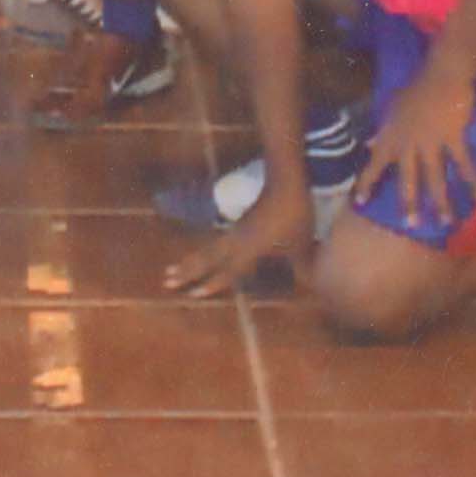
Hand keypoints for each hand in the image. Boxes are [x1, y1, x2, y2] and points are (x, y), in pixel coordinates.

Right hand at [162, 176, 313, 298]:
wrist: (286, 181)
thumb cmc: (295, 215)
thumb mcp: (301, 244)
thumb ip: (301, 265)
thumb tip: (308, 284)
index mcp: (251, 249)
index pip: (228, 271)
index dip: (212, 284)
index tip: (192, 294)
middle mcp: (238, 241)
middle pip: (208, 259)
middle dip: (187, 271)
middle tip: (167, 280)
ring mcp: (236, 230)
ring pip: (208, 250)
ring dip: (191, 261)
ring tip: (172, 268)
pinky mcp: (240, 222)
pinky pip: (216, 243)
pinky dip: (205, 253)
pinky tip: (202, 257)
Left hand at [353, 62, 475, 224]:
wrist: (441, 73)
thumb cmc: (417, 88)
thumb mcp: (392, 108)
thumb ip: (382, 129)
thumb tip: (369, 144)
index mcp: (392, 135)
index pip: (374, 163)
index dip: (366, 182)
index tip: (359, 202)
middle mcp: (408, 142)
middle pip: (407, 177)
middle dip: (408, 202)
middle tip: (411, 224)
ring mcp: (430, 141)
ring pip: (435, 177)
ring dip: (441, 201)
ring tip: (445, 221)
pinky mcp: (452, 137)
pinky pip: (463, 163)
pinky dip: (472, 180)